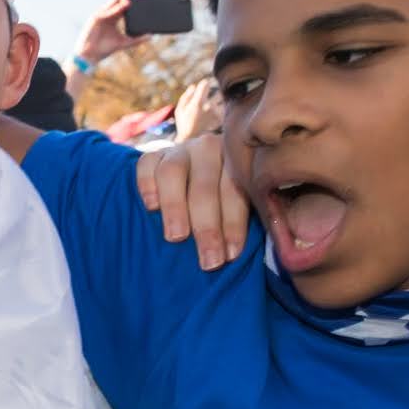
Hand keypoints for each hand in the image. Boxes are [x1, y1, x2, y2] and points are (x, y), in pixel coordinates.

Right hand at [75, 0, 146, 68]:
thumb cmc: (103, 49)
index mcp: (113, 18)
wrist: (89, 56)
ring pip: (113, 2)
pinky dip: (116, 8)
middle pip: (120, 0)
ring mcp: (101, 15)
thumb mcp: (124, 43)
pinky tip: (125, 3)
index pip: (125, 5)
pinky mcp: (95, 18)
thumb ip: (137, 39)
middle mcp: (107, 14)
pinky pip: (107, 11)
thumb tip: (151, 36)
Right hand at [135, 130, 248, 272]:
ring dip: (175, 208)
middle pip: (205, 186)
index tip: (230, 255)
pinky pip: (146, 165)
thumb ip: (243, 219)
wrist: (189, 183)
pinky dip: (148, 186)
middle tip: (208, 260)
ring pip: (173, 173)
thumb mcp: (237, 208)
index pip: (235, 191)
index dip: (233, 224)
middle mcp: (210, 148)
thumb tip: (262, 251)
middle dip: (207, 226)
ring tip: (177, 237)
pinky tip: (152, 208)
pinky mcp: (151, 156)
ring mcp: (179, 150)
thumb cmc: (219, 208)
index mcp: (237, 160)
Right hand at [173, 76, 224, 144]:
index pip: (206, 84)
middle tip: (214, 90)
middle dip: (216, 89)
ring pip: (223, 99)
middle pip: (218, 90)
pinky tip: (219, 109)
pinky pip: (224, 108)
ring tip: (217, 100)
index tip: (204, 84)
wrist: (191, 138)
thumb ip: (186, 96)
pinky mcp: (220, 118)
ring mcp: (215, 112)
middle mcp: (208, 106)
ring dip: (221, 98)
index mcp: (198, 102)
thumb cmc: (183, 123)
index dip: (205, 83)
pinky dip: (222, 107)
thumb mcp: (179, 109)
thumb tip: (194, 86)